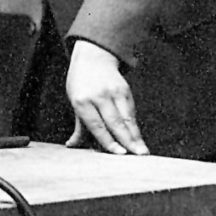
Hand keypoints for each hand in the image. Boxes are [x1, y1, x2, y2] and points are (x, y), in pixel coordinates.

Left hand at [65, 39, 148, 155]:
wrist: (93, 59)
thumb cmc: (81, 85)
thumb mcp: (75, 102)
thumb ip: (79, 126)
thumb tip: (72, 145)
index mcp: (81, 101)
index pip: (97, 125)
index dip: (109, 140)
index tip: (119, 153)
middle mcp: (98, 96)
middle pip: (115, 122)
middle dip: (127, 141)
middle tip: (137, 156)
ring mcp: (113, 92)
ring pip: (126, 118)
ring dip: (135, 136)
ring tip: (143, 152)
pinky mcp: (125, 89)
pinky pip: (131, 111)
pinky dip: (134, 126)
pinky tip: (139, 139)